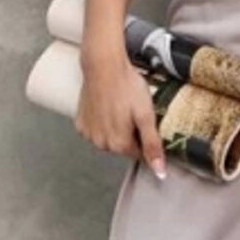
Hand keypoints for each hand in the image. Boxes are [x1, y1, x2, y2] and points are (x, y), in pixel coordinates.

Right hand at [75, 48, 167, 179]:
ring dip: (115, 129)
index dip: (145, 138)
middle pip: (123, 147)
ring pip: (109, 139)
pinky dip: (101, 122)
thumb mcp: (146, 115)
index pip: (139, 153)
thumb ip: (152, 145)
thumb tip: (160, 173)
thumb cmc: (127, 87)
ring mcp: (88, 134)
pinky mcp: (80, 123)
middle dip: (130, 134)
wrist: (103, 66)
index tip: (145, 120)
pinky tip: (106, 106)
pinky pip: (95, 130)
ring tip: (120, 106)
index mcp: (119, 145)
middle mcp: (101, 144)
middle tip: (133, 111)